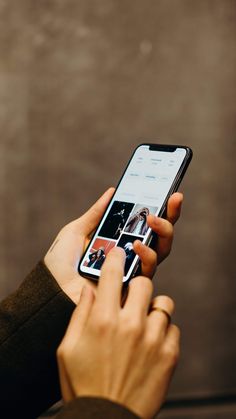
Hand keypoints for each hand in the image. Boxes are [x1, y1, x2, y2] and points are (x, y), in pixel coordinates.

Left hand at [44, 188, 182, 302]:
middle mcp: (130, 256)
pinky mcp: (131, 286)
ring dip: (162, 233)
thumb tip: (112, 191)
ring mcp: (132, 271)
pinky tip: (137, 245)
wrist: (52, 289)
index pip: (146, 224)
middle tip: (173, 200)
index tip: (172, 192)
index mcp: (119, 241)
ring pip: (161, 252)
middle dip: (170, 217)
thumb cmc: (61, 263)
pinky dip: (147, 255)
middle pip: (161, 237)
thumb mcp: (77, 231)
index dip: (162, 209)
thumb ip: (96, 213)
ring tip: (152, 220)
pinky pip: (148, 271)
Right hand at [57, 248, 179, 417]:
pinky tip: (150, 343)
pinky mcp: (169, 355)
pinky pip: (173, 328)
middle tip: (130, 298)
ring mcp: (153, 339)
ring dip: (151, 309)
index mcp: (103, 320)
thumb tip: (89, 288)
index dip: (115, 258)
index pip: (112, 273)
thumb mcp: (67, 348)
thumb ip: (80, 313)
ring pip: (163, 303)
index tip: (117, 252)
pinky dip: (163, 331)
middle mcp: (131, 324)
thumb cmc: (82, 384)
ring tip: (142, 322)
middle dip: (136, 286)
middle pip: (144, 282)